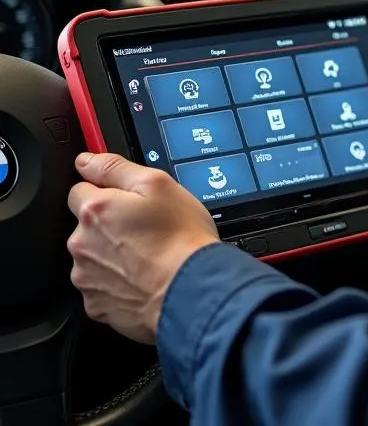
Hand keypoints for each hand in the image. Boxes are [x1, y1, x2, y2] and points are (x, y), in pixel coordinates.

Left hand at [67, 153, 219, 343]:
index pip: (81, 188)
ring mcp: (87, 277)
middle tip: (146, 226)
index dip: (107, 191)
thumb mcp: (158, 183)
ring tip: (149, 253)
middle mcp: (82, 244)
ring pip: (93, 255)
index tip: (128, 199)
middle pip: (87, 225)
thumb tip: (87, 160)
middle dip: (110, 223)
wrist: (188, 289)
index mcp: (95, 210)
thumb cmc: (180, 238)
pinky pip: (101, 285)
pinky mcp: (96, 304)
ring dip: (112, 253)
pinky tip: (143, 275)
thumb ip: (116, 168)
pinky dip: (117, 280)